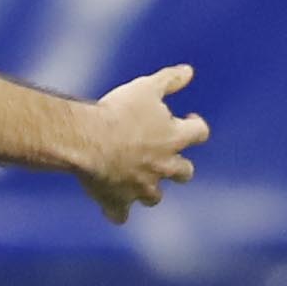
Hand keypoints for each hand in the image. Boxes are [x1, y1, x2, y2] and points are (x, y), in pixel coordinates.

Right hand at [74, 64, 207, 224]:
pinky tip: (114, 212)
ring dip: (150, 192)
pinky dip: (117, 213)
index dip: (195, 125)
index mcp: (174, 137)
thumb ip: (169, 80)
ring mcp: (141, 186)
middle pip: (184, 172)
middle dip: (179, 167)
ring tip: (140, 186)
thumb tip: (189, 71)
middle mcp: (164, 166)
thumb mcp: (145, 88)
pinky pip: (120, 214)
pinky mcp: (117, 200)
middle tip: (166, 158)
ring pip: (154, 197)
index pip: (199, 132)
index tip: (187, 118)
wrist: (87, 141)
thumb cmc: (117, 113)